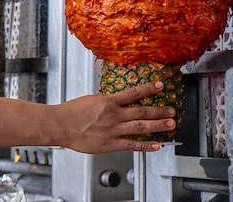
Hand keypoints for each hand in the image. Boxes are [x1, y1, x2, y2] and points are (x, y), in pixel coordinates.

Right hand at [56, 81, 175, 153]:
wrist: (60, 126)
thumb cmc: (70, 112)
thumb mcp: (88, 100)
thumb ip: (100, 99)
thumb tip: (105, 94)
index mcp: (108, 102)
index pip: (133, 93)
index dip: (149, 89)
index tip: (160, 86)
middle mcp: (114, 115)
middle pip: (142, 111)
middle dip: (159, 111)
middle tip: (172, 110)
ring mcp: (113, 130)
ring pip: (141, 127)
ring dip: (158, 125)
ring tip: (170, 125)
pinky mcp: (110, 144)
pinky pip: (132, 145)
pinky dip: (146, 145)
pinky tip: (156, 145)